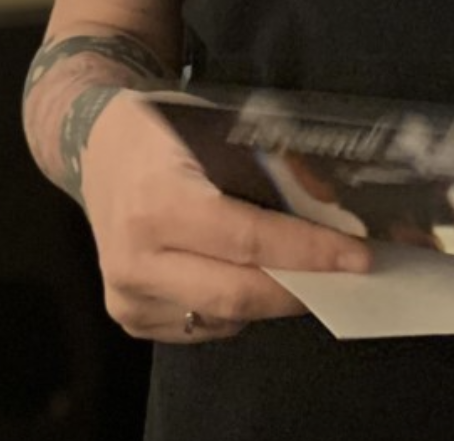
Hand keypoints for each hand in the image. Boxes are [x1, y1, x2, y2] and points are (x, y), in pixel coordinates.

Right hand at [78, 92, 370, 342]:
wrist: (96, 149)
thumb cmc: (164, 130)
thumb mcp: (216, 128)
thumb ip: (271, 165)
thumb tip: (332, 204)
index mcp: (160, 201)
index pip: (248, 239)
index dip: (307, 251)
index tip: (357, 258)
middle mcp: (137, 256)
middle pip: (236, 292)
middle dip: (300, 287)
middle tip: (347, 277)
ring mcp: (127, 293)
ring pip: (221, 316)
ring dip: (271, 299)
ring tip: (307, 273)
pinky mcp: (128, 315)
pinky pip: (200, 325)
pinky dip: (237, 309)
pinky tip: (252, 277)